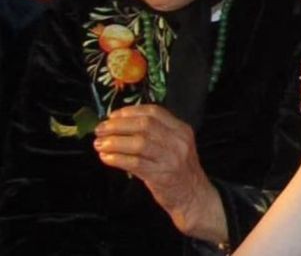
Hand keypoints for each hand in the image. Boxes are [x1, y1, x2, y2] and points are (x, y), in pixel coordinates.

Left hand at [94, 104, 226, 242]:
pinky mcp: (161, 176)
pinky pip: (135, 164)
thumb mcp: (175, 146)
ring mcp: (171, 158)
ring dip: (115, 142)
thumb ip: (156, 134)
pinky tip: (106, 158)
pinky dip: (117, 158)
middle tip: (100, 129)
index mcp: (181, 129)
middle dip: (118, 125)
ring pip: (139, 143)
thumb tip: (121, 125)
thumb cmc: (179, 170)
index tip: (112, 116)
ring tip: (99, 144)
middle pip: (144, 125)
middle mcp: (178, 141)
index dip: (130, 112)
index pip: (154, 112)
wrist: (194, 197)